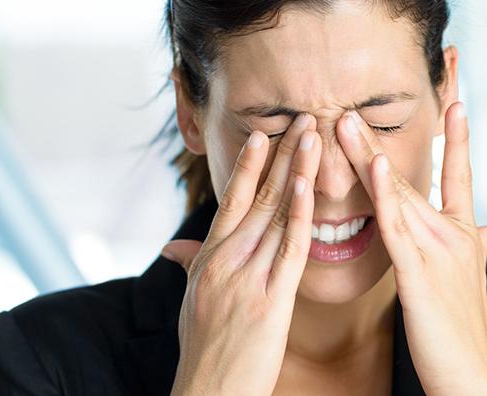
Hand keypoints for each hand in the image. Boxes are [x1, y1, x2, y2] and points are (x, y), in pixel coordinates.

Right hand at [160, 113, 321, 395]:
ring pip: (275, 213)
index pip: (231, 200)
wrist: (206, 394)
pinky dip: (298, 216)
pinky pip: (288, 251)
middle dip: (282, 154)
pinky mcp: (270, 301)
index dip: (248, 165)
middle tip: (303, 118)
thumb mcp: (191, 302)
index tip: (263, 133)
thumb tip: (173, 246)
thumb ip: (190, 266)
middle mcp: (225, 260)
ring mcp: (246, 278)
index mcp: (209, 259)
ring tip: (314, 135)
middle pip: (256, 196)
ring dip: (296, 170)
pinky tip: (308, 188)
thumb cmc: (202, 352)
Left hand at [336, 101, 486, 395]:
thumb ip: (480, 245)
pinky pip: (397, 227)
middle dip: (386, 138)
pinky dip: (386, 194)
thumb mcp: (472, 278)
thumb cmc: (463, 331)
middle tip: (361, 104)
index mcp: (464, 234)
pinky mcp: (420, 274)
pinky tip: (375, 165)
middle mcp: (454, 234)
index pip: (460, 173)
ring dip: (370, 155)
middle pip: (415, 176)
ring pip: (399, 194)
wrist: (472, 375)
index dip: (458, 136)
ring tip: (346, 120)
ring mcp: (438, 251)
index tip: (455, 98)